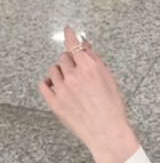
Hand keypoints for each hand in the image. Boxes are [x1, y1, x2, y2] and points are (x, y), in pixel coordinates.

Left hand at [38, 27, 139, 162]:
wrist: (107, 132)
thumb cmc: (113, 108)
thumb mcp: (110, 80)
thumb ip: (96, 60)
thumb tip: (86, 46)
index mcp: (89, 68)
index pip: (74, 44)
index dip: (70, 35)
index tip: (68, 30)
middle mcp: (73, 76)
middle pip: (63, 58)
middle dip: (70, 61)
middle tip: (77, 70)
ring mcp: (61, 89)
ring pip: (53, 70)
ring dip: (60, 72)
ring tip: (69, 82)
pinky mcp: (54, 102)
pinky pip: (43, 85)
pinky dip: (48, 83)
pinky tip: (56, 86)